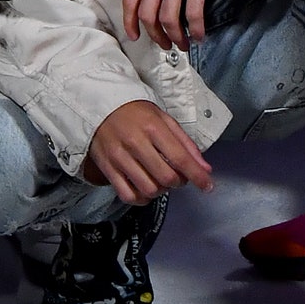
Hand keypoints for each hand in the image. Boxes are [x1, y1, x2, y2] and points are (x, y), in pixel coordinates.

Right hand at [81, 99, 213, 205]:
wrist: (97, 105)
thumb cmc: (134, 112)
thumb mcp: (163, 118)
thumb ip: (185, 143)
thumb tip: (205, 169)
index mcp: (152, 127)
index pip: (180, 158)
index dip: (197, 176)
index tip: (207, 186)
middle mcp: (135, 143)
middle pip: (166, 178)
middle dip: (178, 182)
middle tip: (177, 175)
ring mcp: (119, 157)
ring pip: (148, 189)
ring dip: (161, 190)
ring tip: (160, 180)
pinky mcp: (107, 168)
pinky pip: (128, 195)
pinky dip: (141, 198)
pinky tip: (145, 189)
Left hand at [123, 0, 250, 48]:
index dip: (129, 22)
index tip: (135, 37)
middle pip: (147, 14)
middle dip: (156, 36)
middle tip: (166, 45)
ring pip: (168, 18)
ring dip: (176, 37)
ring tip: (184, 43)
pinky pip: (193, 14)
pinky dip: (195, 29)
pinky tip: (199, 35)